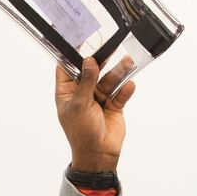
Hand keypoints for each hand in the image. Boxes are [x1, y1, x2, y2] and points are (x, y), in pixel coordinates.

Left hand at [54, 57, 136, 173]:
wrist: (98, 154)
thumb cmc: (81, 134)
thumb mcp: (80, 105)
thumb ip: (86, 82)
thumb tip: (89, 61)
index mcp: (67, 93)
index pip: (67, 68)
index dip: (72, 55)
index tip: (81, 40)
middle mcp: (82, 93)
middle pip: (91, 71)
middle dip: (100, 60)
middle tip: (109, 47)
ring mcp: (98, 99)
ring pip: (109, 80)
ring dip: (117, 72)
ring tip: (127, 62)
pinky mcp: (113, 105)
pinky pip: (120, 93)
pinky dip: (125, 90)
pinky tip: (129, 85)